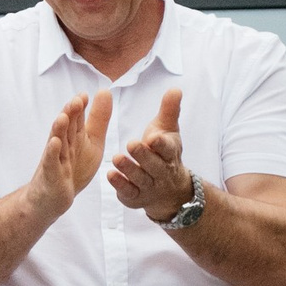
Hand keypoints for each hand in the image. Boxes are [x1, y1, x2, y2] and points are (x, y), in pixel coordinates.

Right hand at [27, 89, 112, 219]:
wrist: (53, 197)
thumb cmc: (73, 167)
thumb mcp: (92, 142)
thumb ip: (98, 118)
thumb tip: (104, 90)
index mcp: (73, 136)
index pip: (76, 119)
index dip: (80, 107)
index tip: (85, 95)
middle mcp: (63, 144)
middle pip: (66, 127)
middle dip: (70, 114)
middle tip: (77, 100)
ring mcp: (56, 159)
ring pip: (57, 142)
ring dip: (59, 130)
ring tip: (63, 117)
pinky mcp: (51, 174)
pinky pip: (51, 162)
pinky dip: (52, 152)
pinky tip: (54, 143)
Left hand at [107, 87, 191, 221]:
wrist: (169, 189)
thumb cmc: (163, 151)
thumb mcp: (167, 130)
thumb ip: (169, 111)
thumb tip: (175, 88)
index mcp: (170, 153)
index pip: (167, 148)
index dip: (161, 144)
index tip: (153, 137)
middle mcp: (161, 171)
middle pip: (153, 164)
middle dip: (143, 155)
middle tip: (131, 144)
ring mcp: (149, 186)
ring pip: (139, 178)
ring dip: (128, 169)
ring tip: (116, 158)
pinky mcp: (135, 197)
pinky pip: (128, 192)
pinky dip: (120, 184)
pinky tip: (110, 175)